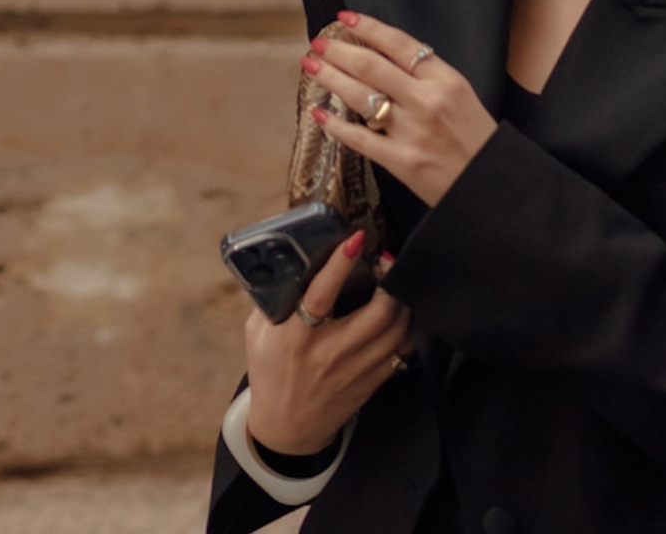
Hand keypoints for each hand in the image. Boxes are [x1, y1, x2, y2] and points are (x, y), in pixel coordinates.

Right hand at [241, 230, 413, 455]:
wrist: (286, 427)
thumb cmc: (271, 371)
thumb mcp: (258, 334)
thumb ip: (273, 300)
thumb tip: (290, 260)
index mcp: (296, 338)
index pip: (321, 296)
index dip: (339, 265)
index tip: (356, 239)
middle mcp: (329, 354)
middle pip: (378, 314)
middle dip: (391, 281)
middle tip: (390, 261)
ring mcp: (355, 370)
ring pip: (397, 330)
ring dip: (403, 301)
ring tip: (397, 283)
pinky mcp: (371, 382)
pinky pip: (403, 350)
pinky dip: (407, 328)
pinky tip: (400, 314)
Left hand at [301, 11, 497, 206]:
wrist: (491, 183)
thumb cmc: (478, 140)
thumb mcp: (463, 96)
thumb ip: (430, 79)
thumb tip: (388, 62)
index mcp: (446, 81)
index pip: (400, 44)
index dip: (369, 28)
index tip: (346, 19)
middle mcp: (426, 101)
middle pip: (371, 66)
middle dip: (339, 51)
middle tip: (319, 43)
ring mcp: (411, 131)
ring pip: (360, 96)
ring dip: (331, 78)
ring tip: (312, 66)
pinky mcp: (400, 161)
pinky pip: (359, 138)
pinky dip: (336, 125)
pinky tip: (319, 114)